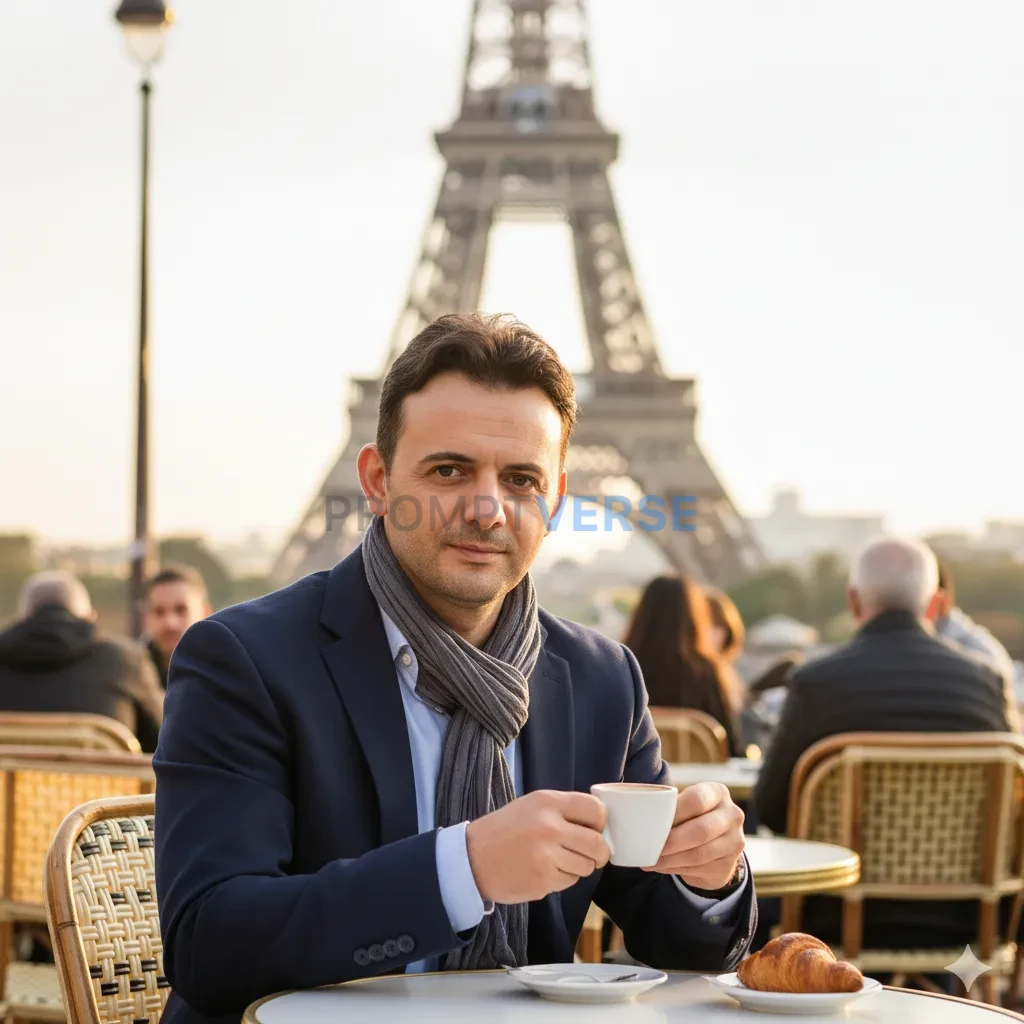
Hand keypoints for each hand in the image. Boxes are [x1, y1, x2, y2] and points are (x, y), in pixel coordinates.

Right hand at [465, 790, 610, 903]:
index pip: (596, 810)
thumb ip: (563, 811)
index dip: (601, 823)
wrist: (472, 858)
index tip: (597, 830)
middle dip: (599, 853)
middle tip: (592, 854)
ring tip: (558, 860)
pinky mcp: (543, 879)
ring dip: (579, 866)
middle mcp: (550, 826)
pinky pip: (570, 881)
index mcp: (548, 802)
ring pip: (586, 866)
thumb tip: (599, 825)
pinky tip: (545, 871)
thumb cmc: (504, 831)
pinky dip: (563, 879)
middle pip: (598, 844)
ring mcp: (547, 855)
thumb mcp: (532, 805)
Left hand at [645, 783, 744, 890]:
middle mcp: (732, 815)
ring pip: (699, 854)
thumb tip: (637, 816)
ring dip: (671, 859)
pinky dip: (676, 868)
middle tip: (651, 847)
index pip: (697, 799)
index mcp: (718, 792)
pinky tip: (662, 866)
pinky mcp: (728, 865)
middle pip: (701, 830)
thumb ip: (670, 805)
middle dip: (672, 841)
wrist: (716, 842)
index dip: (674, 812)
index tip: (654, 822)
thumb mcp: (686, 804)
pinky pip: (698, 868)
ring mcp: (734, 842)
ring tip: (651, 860)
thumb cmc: (692, 816)